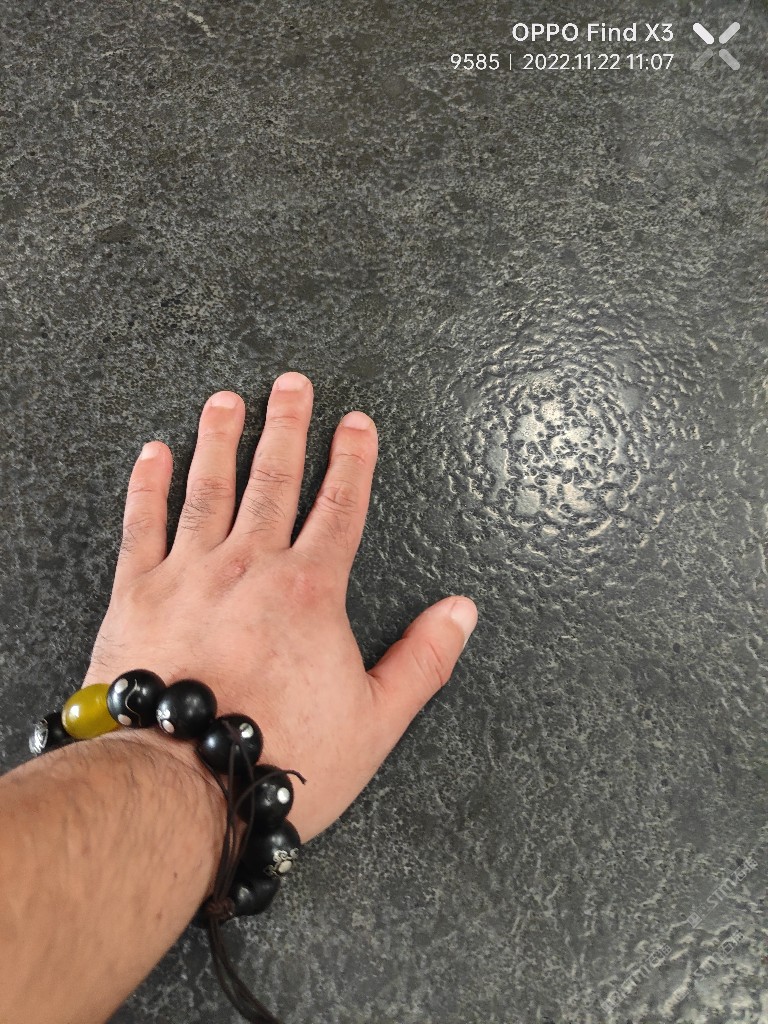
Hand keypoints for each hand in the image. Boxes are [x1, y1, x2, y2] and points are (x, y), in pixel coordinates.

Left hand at [82, 372, 476, 844]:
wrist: (181, 785)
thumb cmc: (278, 756)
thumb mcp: (376, 719)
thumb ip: (423, 660)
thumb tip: (461, 612)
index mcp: (310, 591)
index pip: (341, 506)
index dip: (353, 460)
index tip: (357, 422)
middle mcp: (251, 568)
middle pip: (275, 480)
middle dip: (289, 427)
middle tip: (294, 384)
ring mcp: (191, 575)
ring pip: (209, 488)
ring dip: (221, 439)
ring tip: (228, 400)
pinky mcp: (138, 595)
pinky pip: (142, 524)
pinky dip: (148, 485)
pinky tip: (154, 452)